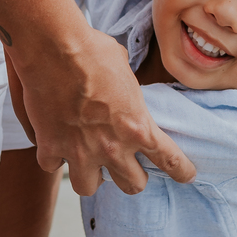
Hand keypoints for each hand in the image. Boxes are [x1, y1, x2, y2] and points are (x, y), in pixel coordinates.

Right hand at [0, 0, 194, 195]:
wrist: (54, 48)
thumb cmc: (93, 50)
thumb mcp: (126, 71)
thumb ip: (128, 92)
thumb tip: (123, 87)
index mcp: (137, 127)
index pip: (170, 159)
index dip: (181, 171)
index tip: (185, 175)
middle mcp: (112, 147)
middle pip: (132, 185)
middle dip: (130, 177)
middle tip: (125, 165)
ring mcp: (80, 151)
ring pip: (88, 189)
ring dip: (89, 177)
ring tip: (88, 163)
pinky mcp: (51, 146)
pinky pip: (52, 166)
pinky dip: (53, 158)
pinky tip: (54, 145)